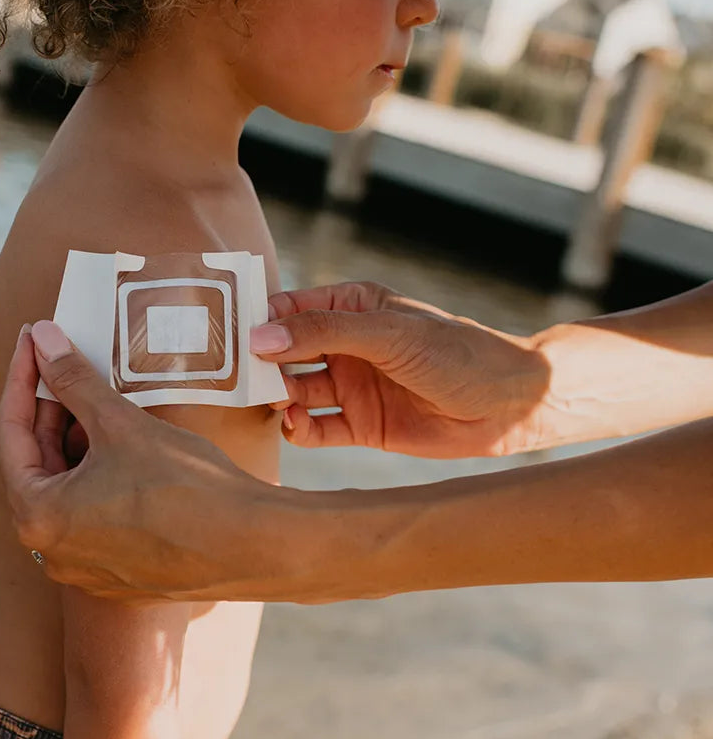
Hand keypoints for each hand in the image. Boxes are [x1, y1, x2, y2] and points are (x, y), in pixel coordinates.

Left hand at [0, 321, 298, 601]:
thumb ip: (74, 380)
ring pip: (66, 486)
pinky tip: (118, 439)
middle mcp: (49, 551)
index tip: (32, 339)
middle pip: (36, 461)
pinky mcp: (116, 571)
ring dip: (73, 438)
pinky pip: (91, 510)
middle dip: (49, 407)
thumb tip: (43, 338)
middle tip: (62, 358)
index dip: (23, 376)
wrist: (251, 545)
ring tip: (93, 392)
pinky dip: (96, 471)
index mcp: (37, 517)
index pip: (10, 432)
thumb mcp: (120, 424)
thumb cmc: (183, 485)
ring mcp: (83, 567)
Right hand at [251, 282, 551, 457]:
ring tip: (274, 402)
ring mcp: (352, 386)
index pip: (289, 308)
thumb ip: (323, 333)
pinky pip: (316, 429)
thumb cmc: (457, 353)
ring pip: (295, 391)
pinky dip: (299, 430)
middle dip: (261, 364)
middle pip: (285, 352)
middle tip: (242, 378)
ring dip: (278, 397)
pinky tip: (295, 427)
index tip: (227, 335)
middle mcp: (345, 346)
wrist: (511, 405)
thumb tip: (260, 337)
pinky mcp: (361, 426)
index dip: (257, 320)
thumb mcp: (388, 333)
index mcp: (350, 308)